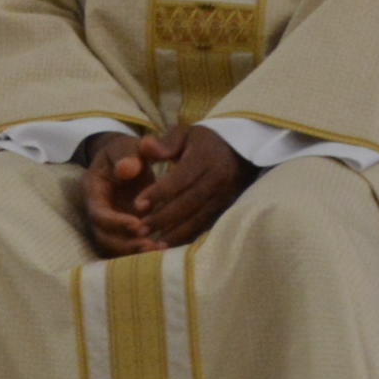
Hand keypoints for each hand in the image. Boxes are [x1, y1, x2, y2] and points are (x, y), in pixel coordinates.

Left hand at [78, 124, 246, 253]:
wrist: (241, 149)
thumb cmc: (203, 141)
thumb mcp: (184, 133)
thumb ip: (164, 142)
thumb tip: (147, 146)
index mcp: (205, 159)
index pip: (180, 179)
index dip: (158, 193)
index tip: (137, 205)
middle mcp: (218, 180)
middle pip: (189, 203)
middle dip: (164, 219)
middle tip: (140, 229)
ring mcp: (226, 196)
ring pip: (200, 219)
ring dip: (176, 234)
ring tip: (153, 245)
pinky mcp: (227, 208)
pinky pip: (207, 225)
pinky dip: (189, 236)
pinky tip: (171, 245)